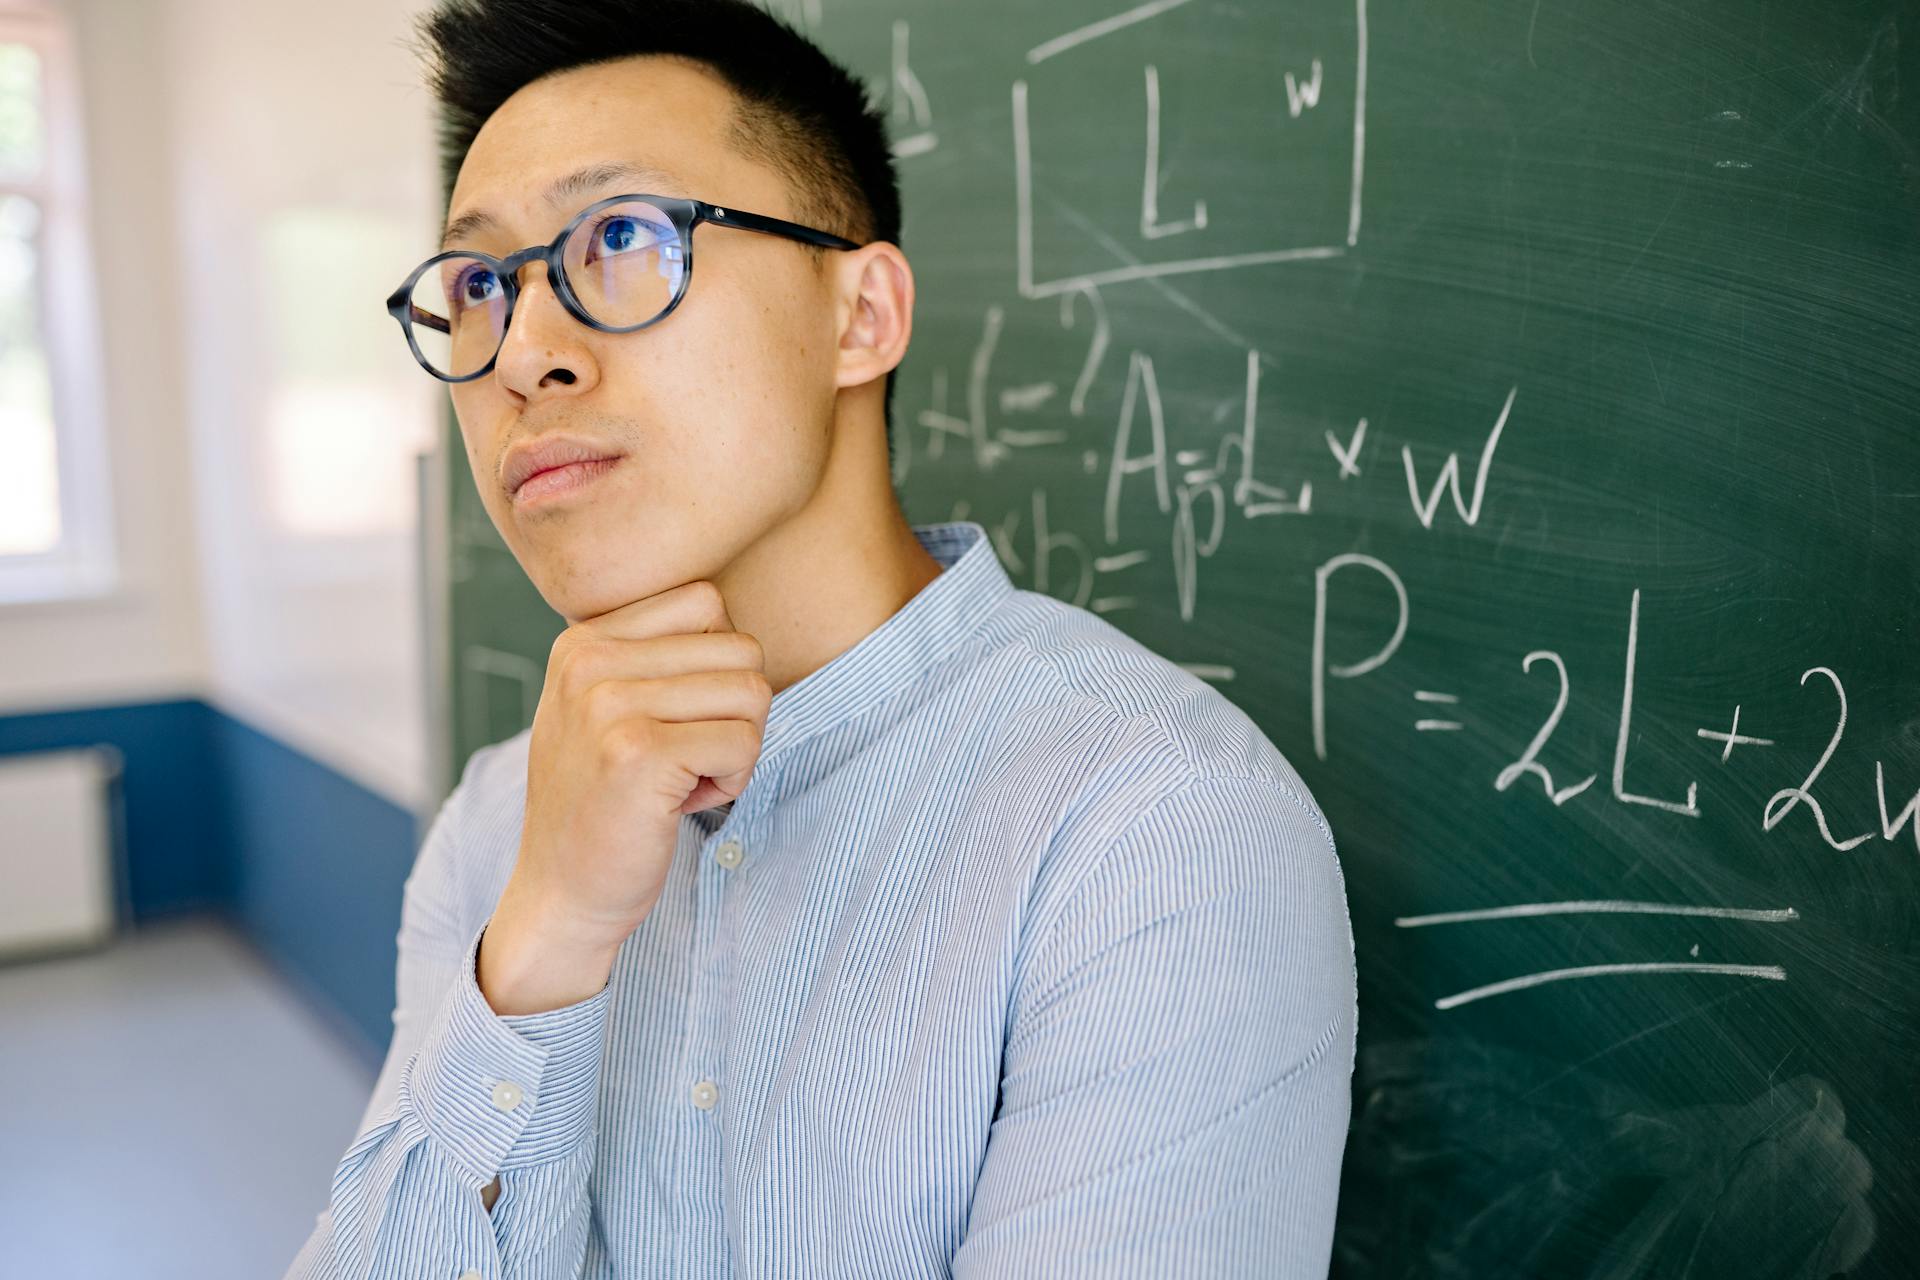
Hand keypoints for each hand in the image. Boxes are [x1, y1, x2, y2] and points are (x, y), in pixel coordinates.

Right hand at [479, 579, 769, 1012]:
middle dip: (733, 711)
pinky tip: (680, 803)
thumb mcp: (604, 708)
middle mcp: (590, 661)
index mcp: (582, 640)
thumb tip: (727, 613)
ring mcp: (610, 704)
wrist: (561, 893)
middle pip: (740, 647)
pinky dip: (733, 780)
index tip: (673, 717)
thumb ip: (651, 653)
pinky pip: (746, 741)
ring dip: (736, 748)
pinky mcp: (640, 753)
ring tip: (680, 779)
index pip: (705, 601)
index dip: (715, 665)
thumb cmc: (602, 802)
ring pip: (752, 693)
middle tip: (684, 757)